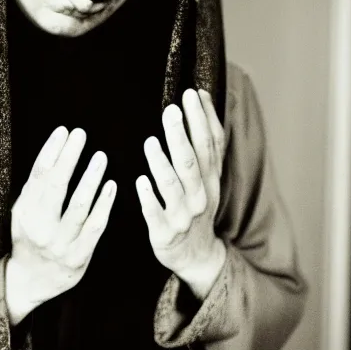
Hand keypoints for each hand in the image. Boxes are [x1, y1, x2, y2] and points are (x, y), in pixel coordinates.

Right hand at [6, 126, 116, 324]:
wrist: (31, 281)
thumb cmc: (30, 237)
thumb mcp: (24, 211)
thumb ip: (36, 186)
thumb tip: (54, 150)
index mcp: (25, 211)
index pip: (38, 175)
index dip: (51, 151)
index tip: (63, 131)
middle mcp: (40, 226)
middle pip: (56, 186)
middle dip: (69, 158)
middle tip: (81, 135)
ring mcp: (61, 242)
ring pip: (78, 206)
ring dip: (90, 178)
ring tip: (100, 156)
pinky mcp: (80, 256)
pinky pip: (95, 226)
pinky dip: (104, 204)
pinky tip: (111, 186)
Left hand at [136, 89, 225, 299]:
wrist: (198, 255)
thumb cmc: (198, 205)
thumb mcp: (209, 176)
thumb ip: (206, 142)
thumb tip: (204, 98)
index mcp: (211, 178)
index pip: (210, 144)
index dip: (203, 119)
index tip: (193, 94)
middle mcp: (200, 194)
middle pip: (191, 161)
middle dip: (182, 135)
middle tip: (171, 110)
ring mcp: (183, 215)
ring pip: (172, 186)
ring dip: (162, 164)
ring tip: (150, 142)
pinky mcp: (164, 232)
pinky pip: (155, 214)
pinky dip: (149, 198)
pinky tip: (139, 181)